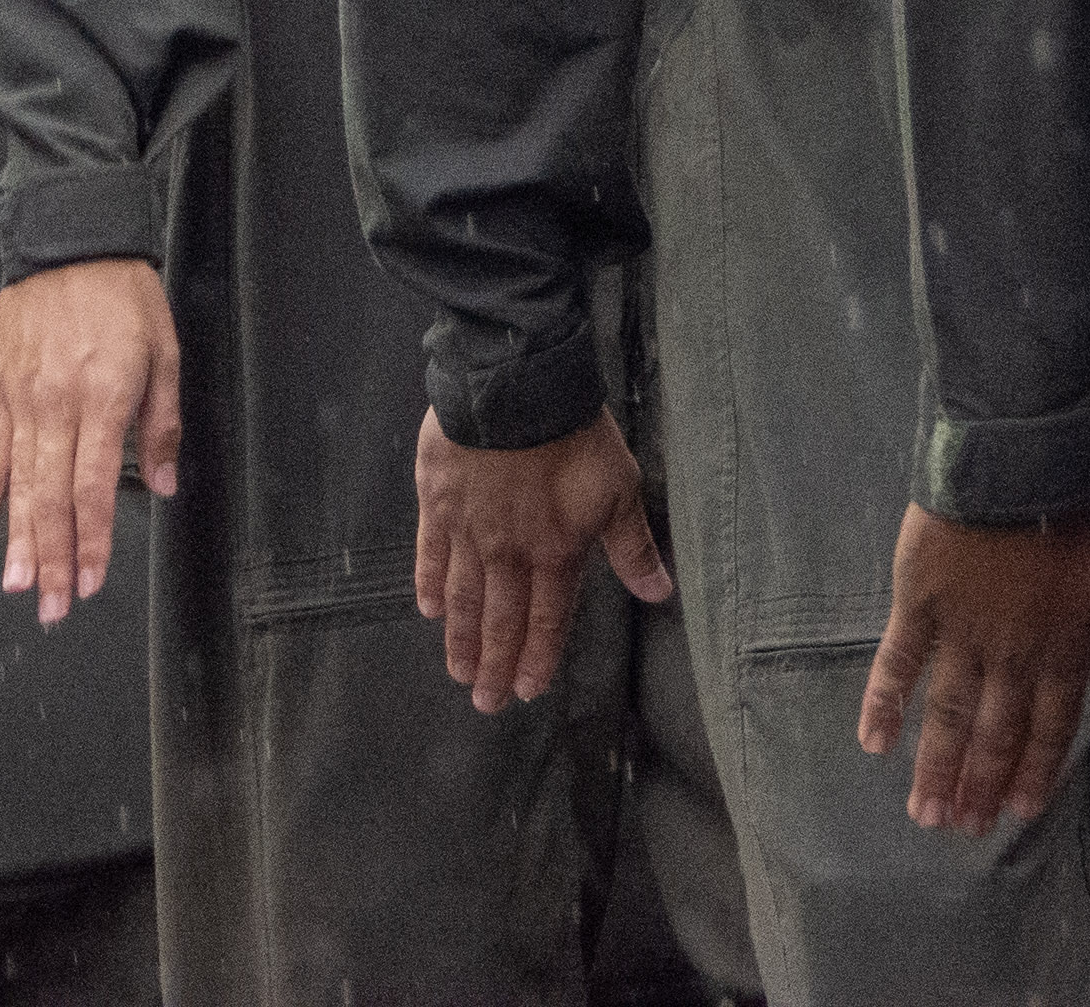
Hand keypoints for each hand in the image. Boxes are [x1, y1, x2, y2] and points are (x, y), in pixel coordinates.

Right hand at [0, 257, 181, 626]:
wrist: (69, 234)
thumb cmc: (126, 292)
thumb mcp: (165, 351)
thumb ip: (162, 424)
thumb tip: (164, 487)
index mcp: (105, 397)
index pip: (94, 487)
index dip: (91, 541)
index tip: (90, 583)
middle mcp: (58, 404)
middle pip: (51, 497)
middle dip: (51, 559)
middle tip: (51, 609)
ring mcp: (23, 398)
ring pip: (18, 483)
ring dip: (18, 539)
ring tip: (16, 585)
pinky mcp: (1, 388)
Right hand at [414, 407, 672, 714]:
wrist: (514, 387)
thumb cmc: (574, 435)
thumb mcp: (619, 489)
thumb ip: (633, 547)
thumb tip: (660, 593)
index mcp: (555, 552)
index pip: (546, 620)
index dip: (537, 658)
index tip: (526, 691)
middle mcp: (508, 553)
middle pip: (501, 621)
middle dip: (494, 665)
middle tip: (485, 703)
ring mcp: (468, 530)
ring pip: (464, 598)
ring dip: (461, 639)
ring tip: (458, 672)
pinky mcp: (437, 502)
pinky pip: (430, 554)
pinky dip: (430, 584)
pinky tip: (429, 610)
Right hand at [856, 499, 1089, 838]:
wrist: (1024, 458)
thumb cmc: (1083, 505)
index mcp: (1062, 647)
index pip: (1051, 725)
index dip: (1035, 769)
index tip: (1020, 811)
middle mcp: (1010, 655)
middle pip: (995, 733)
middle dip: (981, 784)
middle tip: (965, 830)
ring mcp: (961, 633)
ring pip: (948, 714)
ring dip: (936, 766)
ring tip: (926, 813)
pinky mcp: (919, 603)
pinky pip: (898, 662)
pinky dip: (883, 704)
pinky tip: (871, 744)